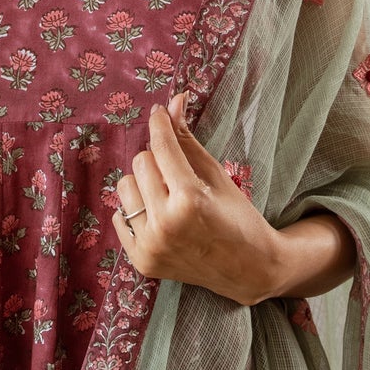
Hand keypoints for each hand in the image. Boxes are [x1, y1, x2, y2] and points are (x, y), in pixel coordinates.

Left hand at [113, 90, 280, 305]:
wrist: (249, 269)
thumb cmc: (238, 216)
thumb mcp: (215, 175)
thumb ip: (187, 139)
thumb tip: (175, 100)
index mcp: (189, 200)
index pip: (161, 147)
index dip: (160, 124)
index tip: (159, 113)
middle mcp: (165, 224)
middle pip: (140, 163)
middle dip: (158, 161)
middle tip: (178, 174)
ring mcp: (151, 246)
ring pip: (125, 188)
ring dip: (144, 185)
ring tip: (168, 197)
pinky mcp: (142, 261)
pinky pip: (119, 218)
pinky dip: (136, 212)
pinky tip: (161, 218)